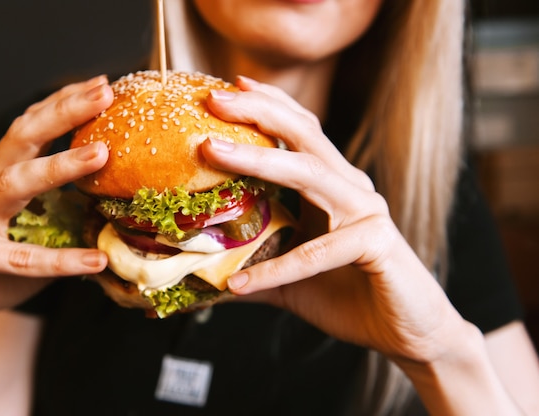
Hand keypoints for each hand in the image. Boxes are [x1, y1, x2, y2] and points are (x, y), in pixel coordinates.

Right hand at [0, 76, 111, 341]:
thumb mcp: (31, 225)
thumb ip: (64, 206)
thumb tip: (121, 197)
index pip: (31, 127)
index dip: (63, 103)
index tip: (101, 86)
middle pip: (21, 138)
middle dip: (63, 113)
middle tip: (103, 95)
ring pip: (15, 184)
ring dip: (58, 166)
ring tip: (101, 155)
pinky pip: (20, 258)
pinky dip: (61, 260)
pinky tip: (95, 260)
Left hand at [201, 77, 468, 363]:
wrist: (403, 331)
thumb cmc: (346, 293)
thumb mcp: (287, 276)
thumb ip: (251, 264)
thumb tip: (199, 272)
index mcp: (332, 185)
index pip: (300, 132)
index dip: (268, 105)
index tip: (228, 86)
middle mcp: (350, 188)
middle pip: (304, 136)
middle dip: (258, 112)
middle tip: (215, 99)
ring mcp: (366, 212)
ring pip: (310, 174)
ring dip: (258, 161)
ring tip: (211, 152)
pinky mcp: (377, 243)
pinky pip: (319, 252)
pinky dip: (278, 268)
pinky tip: (241, 283)